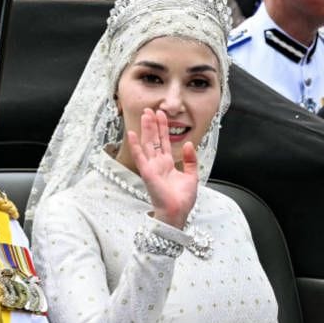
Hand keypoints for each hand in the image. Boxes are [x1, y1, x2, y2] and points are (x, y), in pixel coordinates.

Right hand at [126, 109, 197, 228]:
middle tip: (150, 109)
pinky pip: (140, 157)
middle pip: (154, 140)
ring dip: (145, 129)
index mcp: (167, 164)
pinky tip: (131, 134)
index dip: (162, 128)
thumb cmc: (182, 199)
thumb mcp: (192, 176)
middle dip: (152, 124)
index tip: (161, 115)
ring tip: (145, 115)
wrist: (178, 212)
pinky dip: (135, 145)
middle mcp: (158, 164)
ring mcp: (151, 167)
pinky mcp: (147, 173)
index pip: (164, 142)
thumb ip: (190, 160)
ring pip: (147, 144)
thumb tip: (189, 144)